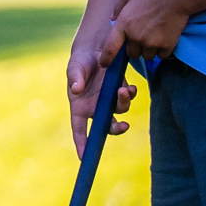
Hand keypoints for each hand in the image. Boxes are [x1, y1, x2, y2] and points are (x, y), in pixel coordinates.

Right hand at [67, 18, 135, 149]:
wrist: (97, 46)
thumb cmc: (81, 59)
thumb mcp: (75, 67)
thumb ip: (75, 78)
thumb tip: (76, 90)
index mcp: (79, 106)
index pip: (79, 130)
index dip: (81, 144)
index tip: (84, 158)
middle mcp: (94, 107)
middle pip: (105, 127)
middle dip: (116, 129)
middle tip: (124, 126)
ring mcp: (108, 99)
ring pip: (120, 111)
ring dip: (123, 103)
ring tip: (124, 90)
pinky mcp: (120, 90)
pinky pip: (127, 98)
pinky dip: (130, 94)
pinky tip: (129, 87)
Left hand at [112, 0, 193, 58]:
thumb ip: (118, 7)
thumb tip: (112, 19)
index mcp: (123, 25)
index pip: (110, 48)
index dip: (106, 59)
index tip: (105, 64)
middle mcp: (135, 37)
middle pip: (132, 54)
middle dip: (135, 48)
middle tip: (142, 36)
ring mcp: (152, 43)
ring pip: (147, 56)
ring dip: (149, 50)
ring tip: (155, 35)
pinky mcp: (167, 46)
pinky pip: (162, 56)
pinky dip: (163, 50)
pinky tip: (166, 37)